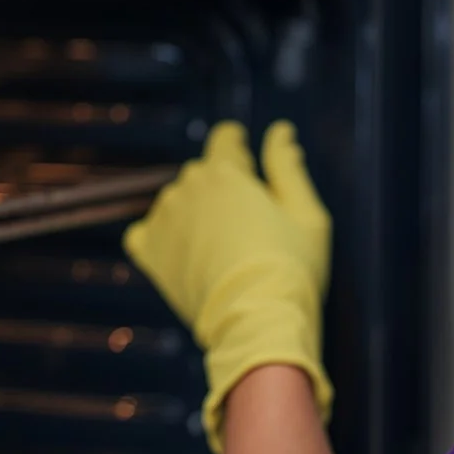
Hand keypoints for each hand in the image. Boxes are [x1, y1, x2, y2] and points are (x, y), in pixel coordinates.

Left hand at [124, 120, 332, 451]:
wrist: (256, 322)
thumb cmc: (291, 267)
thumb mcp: (306, 213)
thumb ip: (288, 167)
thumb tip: (280, 132)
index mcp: (226, 171)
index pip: (225, 139)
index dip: (239, 146)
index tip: (249, 162)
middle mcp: (187, 187)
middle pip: (204, 175)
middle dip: (223, 190)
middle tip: (249, 226)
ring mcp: (162, 219)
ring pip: (179, 203)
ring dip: (196, 215)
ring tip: (223, 251)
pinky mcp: (148, 252)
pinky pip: (146, 233)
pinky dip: (162, 239)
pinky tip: (187, 256)